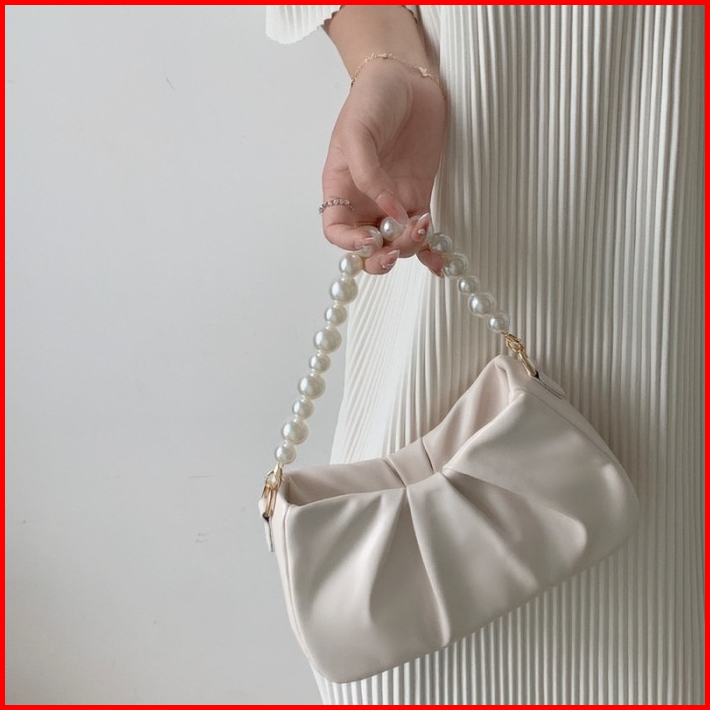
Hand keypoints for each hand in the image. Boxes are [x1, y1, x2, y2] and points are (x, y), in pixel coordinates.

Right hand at [321, 59, 446, 274]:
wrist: (406, 77)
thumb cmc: (371, 99)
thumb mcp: (358, 132)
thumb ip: (368, 174)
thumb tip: (389, 211)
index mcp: (342, 188)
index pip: (336, 230)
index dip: (349, 244)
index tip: (369, 240)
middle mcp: (365, 201)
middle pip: (367, 248)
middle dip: (380, 258)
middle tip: (394, 250)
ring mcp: (393, 201)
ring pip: (397, 243)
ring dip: (408, 246)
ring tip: (421, 225)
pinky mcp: (419, 196)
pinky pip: (422, 232)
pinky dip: (431, 250)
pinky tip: (439, 263)